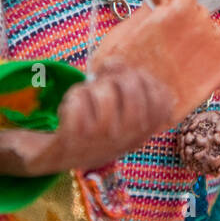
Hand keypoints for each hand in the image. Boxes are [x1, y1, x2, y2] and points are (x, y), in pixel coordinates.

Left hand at [0, 61, 175, 178]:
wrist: (57, 157)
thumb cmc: (93, 127)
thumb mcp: (120, 112)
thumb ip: (126, 84)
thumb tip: (114, 64)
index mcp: (144, 132)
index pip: (162, 96)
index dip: (145, 78)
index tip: (128, 80)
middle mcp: (128, 138)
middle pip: (132, 84)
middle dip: (114, 74)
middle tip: (103, 81)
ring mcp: (102, 140)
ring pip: (103, 90)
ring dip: (91, 87)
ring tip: (86, 99)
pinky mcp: (75, 139)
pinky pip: (78, 99)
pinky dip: (72, 98)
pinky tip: (70, 111)